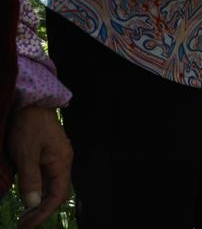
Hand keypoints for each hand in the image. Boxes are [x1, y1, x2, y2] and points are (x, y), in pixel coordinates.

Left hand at [7, 105, 71, 228]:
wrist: (30, 102)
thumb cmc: (28, 125)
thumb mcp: (25, 154)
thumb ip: (30, 180)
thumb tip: (33, 204)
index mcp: (61, 161)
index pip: (57, 195)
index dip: (43, 213)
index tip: (26, 225)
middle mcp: (63, 161)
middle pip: (56, 193)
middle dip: (41, 211)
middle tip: (22, 224)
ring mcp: (56, 157)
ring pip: (51, 186)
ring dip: (38, 202)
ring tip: (23, 215)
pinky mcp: (48, 154)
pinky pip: (46, 177)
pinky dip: (37, 190)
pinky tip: (26, 195)